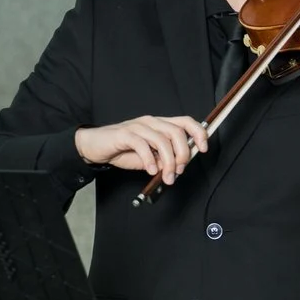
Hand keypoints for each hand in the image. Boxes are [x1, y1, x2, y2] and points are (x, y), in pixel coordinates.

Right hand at [75, 115, 207, 186]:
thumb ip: (164, 159)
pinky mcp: (124, 134)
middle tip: (178, 171)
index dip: (198, 133)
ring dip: (168, 162)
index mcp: (160, 125)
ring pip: (162, 140)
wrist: (96, 147)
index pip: (185, 122)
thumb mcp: (150, 157)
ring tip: (166, 177)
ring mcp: (138, 126)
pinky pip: (142, 145)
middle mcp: (151, 122)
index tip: (204, 149)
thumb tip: (179, 167)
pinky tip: (150, 170)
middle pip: (177, 133)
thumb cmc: (124, 150)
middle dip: (182, 155)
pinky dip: (150, 160)